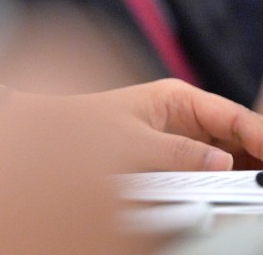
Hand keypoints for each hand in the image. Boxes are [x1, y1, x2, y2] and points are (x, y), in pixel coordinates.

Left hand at [32, 77, 262, 171]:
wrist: (51, 131)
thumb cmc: (84, 123)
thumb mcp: (130, 140)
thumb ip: (175, 153)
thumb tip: (218, 162)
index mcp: (178, 99)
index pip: (233, 116)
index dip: (260, 135)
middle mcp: (184, 116)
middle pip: (237, 137)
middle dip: (254, 157)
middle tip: (262, 181)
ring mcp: (182, 138)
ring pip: (227, 156)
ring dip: (240, 171)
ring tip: (251, 187)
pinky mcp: (175, 159)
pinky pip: (208, 171)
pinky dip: (220, 182)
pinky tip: (228, 193)